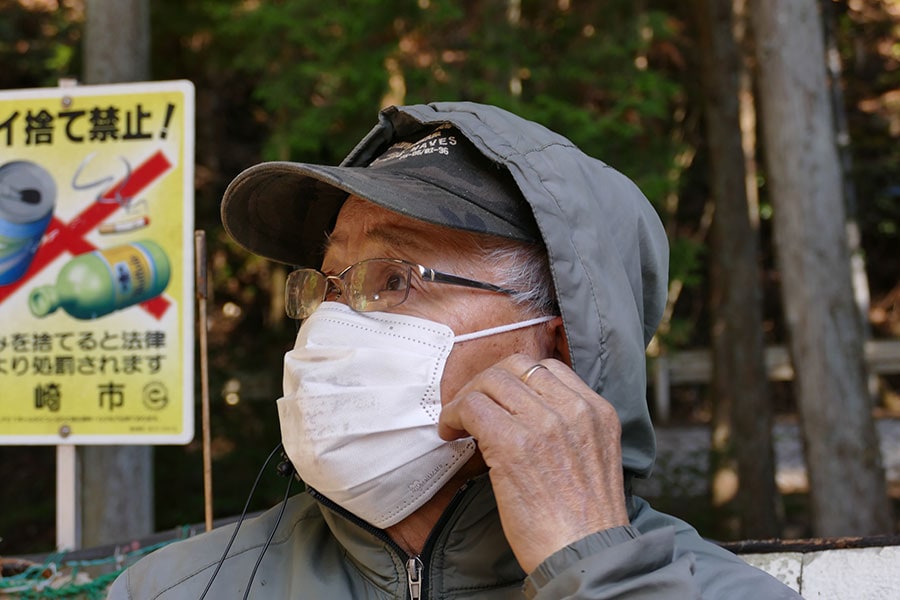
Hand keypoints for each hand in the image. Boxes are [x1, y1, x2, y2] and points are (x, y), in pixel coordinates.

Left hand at [438, 354, 629, 573]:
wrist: (586, 556)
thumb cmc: (585, 522)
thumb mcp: (595, 457)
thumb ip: (571, 427)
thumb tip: (525, 414)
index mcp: (597, 411)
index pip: (548, 368)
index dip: (515, 378)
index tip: (499, 397)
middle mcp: (573, 410)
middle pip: (516, 367)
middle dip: (487, 382)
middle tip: (471, 405)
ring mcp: (544, 423)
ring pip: (491, 382)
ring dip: (466, 397)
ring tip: (457, 422)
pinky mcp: (513, 444)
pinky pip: (473, 407)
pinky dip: (454, 415)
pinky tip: (450, 433)